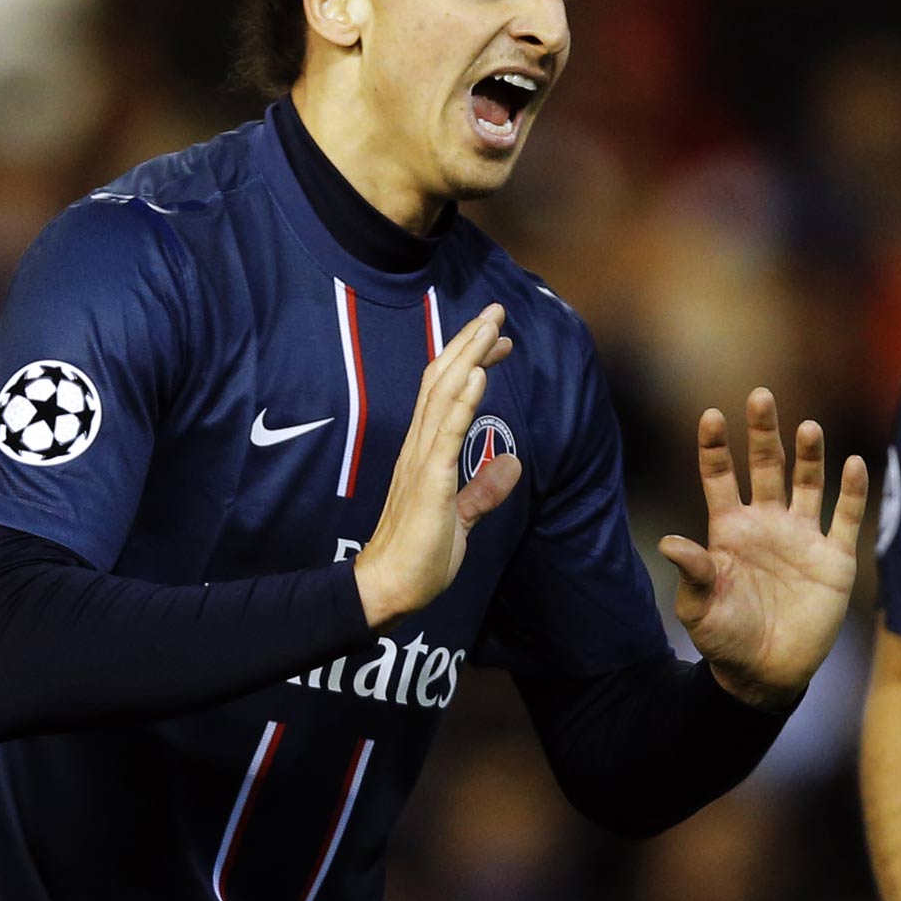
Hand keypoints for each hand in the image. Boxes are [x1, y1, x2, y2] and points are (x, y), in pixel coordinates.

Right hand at [354, 305, 521, 626]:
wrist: (389, 588)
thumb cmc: (419, 557)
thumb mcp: (461, 518)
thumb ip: (483, 491)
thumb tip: (510, 463)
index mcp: (426, 454)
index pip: (447, 395)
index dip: (471, 363)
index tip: (498, 342)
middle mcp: (420, 448)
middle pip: (443, 382)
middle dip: (470, 343)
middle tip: (495, 311)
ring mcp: (422, 461)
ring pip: (443, 395)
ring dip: (469, 357)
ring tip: (490, 326)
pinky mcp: (429, 481)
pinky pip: (447, 433)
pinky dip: (463, 401)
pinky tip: (479, 375)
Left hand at [659, 388, 869, 709]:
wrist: (767, 675)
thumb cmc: (726, 639)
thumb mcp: (701, 609)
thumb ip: (694, 573)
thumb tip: (671, 542)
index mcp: (730, 530)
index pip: (721, 477)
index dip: (716, 446)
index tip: (711, 415)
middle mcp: (767, 524)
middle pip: (766, 467)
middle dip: (763, 432)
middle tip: (761, 395)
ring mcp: (803, 538)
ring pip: (808, 483)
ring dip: (809, 455)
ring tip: (808, 427)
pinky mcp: (834, 559)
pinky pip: (847, 517)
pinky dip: (852, 491)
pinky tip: (853, 463)